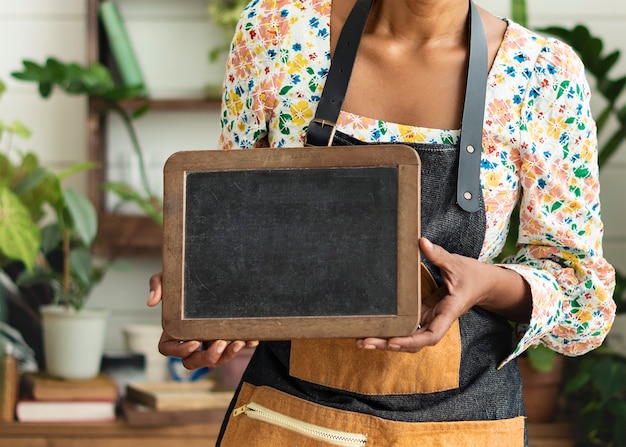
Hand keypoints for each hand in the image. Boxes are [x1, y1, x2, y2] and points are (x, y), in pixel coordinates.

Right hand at [147, 272, 258, 369]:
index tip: (194, 343)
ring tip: (238, 342)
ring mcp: (209, 340)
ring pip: (215, 360)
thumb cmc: (184, 279)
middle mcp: (191, 339)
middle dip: (207, 358)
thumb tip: (152, 302)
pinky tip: (252, 338)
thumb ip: (157, 284)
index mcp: (173, 330)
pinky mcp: (227, 337)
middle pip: (193, 361)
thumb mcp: (168, 277)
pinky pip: (235, 347)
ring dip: (226, 355)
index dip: (179, 351)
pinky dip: (245, 345)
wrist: (212, 271)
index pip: (168, 349)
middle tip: (219, 344)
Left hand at [356, 237, 526, 352]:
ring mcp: (429, 320)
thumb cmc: (471, 275)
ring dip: (386, 342)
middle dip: (389, 345)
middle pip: (413, 343)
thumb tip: (421, 241)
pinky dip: (390, 331)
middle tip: (363, 342)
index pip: (431, 335)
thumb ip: (439, 255)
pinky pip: (406, 329)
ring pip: (407, 339)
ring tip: (360, 341)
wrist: (481, 284)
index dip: (411, 341)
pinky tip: (371, 330)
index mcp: (448, 313)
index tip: (392, 341)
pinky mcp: (423, 316)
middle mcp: (437, 321)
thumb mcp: (457, 263)